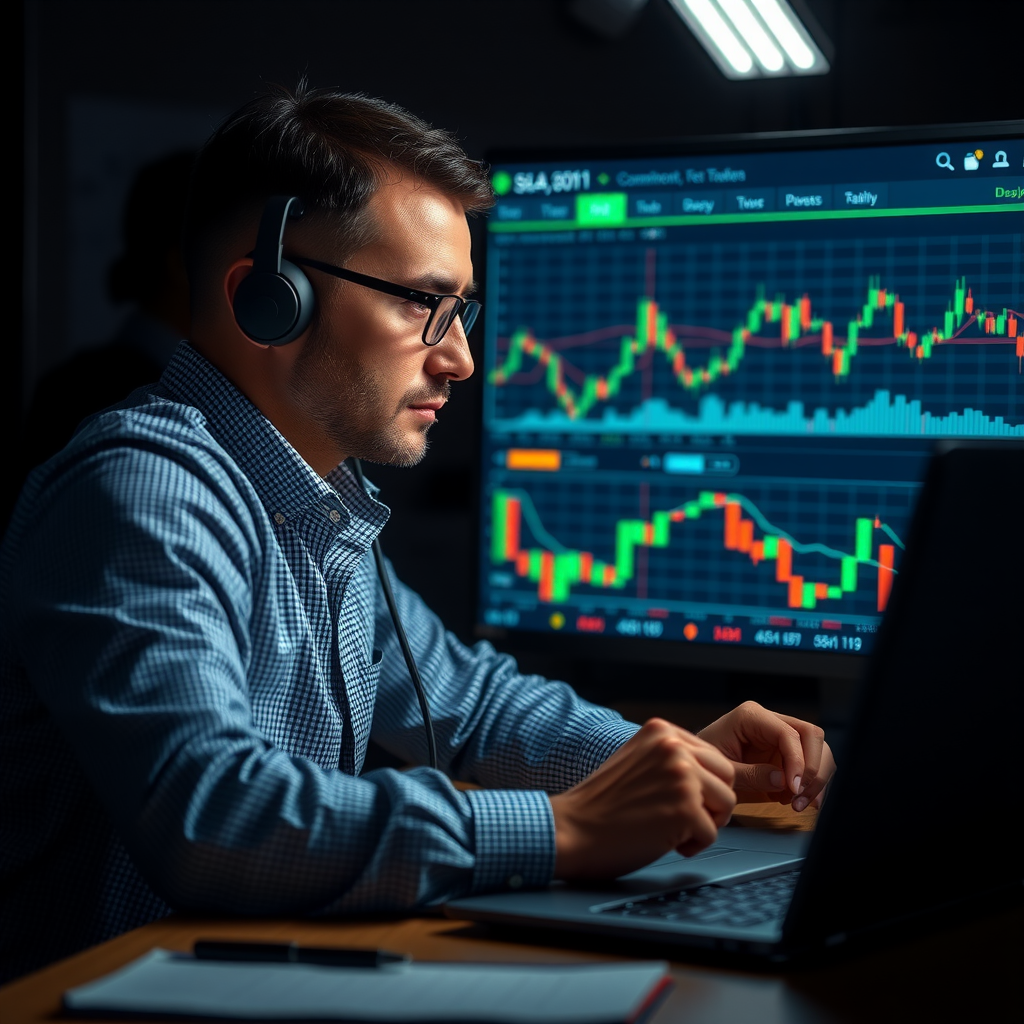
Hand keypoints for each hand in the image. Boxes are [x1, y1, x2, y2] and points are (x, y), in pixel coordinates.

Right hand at [549, 718, 736, 880]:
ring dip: (703, 823)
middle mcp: (674, 747)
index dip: (702, 784)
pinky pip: (712, 834)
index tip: (676, 798)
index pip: (712, 755)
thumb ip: (670, 757)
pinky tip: (661, 840)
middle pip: (727, 777)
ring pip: (726, 804)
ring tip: (669, 828)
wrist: (571, 829)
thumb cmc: (601, 804)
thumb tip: (712, 772)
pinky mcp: (685, 808)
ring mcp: (681, 776)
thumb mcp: (637, 760)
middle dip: (710, 802)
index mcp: (662, 730)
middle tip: (679, 817)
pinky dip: (691, 845)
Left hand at [697, 701, 834, 810]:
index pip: (789, 733)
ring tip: (798, 805)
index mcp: (751, 716)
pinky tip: (797, 802)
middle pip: (812, 735)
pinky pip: (812, 764)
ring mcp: (780, 735)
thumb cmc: (705, 763)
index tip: (793, 789)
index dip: (798, 761)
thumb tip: (783, 780)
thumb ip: (750, 775)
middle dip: (812, 769)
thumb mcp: (722, 770)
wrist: (699, 766)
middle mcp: (770, 720)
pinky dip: (811, 785)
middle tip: (799, 798)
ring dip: (815, 779)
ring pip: (819, 749)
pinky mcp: (786, 752)